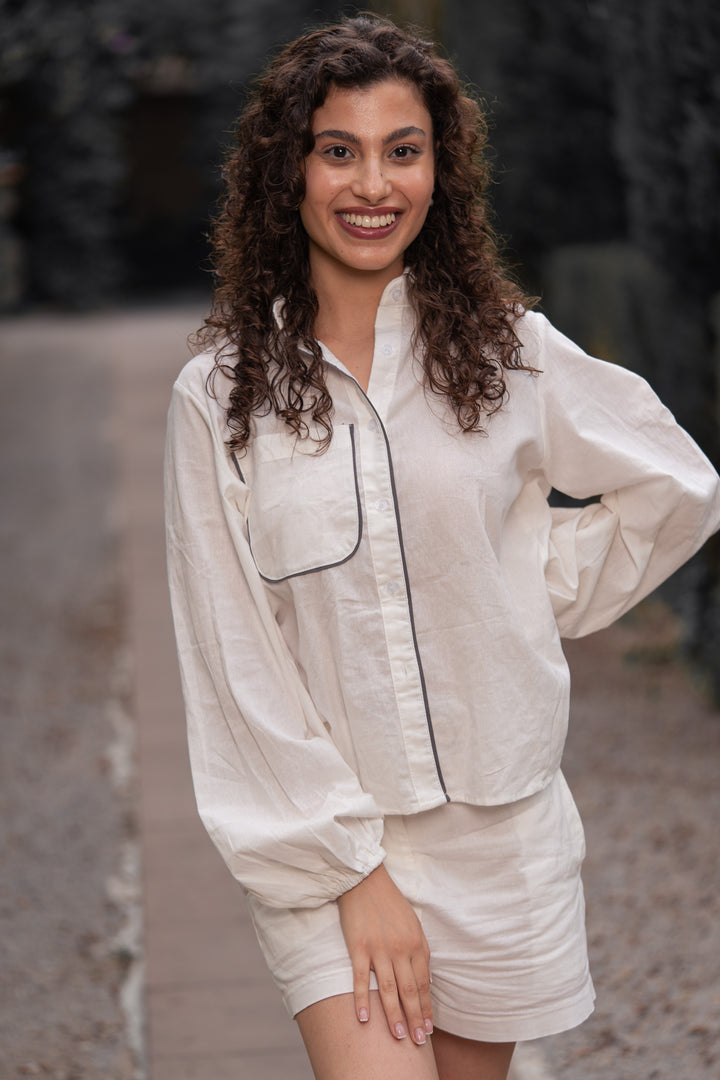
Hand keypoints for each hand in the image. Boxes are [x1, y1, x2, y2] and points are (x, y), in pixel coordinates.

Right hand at [337, 863, 432, 1044]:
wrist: (365, 880)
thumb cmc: (389, 902)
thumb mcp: (412, 924)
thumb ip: (418, 950)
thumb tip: (424, 979)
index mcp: (417, 943)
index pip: (424, 983)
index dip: (427, 1007)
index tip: (429, 1028)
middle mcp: (401, 948)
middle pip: (410, 991)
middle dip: (416, 1018)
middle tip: (418, 1041)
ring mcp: (379, 948)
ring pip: (389, 989)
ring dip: (395, 1016)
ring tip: (399, 1036)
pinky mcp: (359, 946)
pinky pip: (362, 979)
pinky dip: (363, 1000)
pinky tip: (365, 1018)